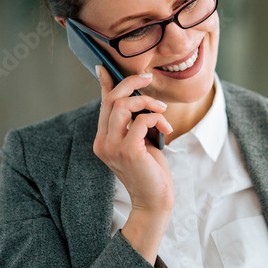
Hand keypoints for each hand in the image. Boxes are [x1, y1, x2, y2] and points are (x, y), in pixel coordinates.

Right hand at [93, 66, 174, 214]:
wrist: (154, 200)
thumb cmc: (150, 171)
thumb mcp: (140, 142)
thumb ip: (135, 123)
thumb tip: (138, 99)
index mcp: (103, 139)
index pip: (102, 104)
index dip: (105, 83)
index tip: (105, 67)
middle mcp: (103, 142)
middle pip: (112, 99)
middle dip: (132, 83)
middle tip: (149, 78)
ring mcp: (113, 147)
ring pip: (123, 105)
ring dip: (147, 102)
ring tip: (162, 111)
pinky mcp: (128, 151)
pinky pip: (142, 120)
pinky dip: (156, 118)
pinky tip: (165, 129)